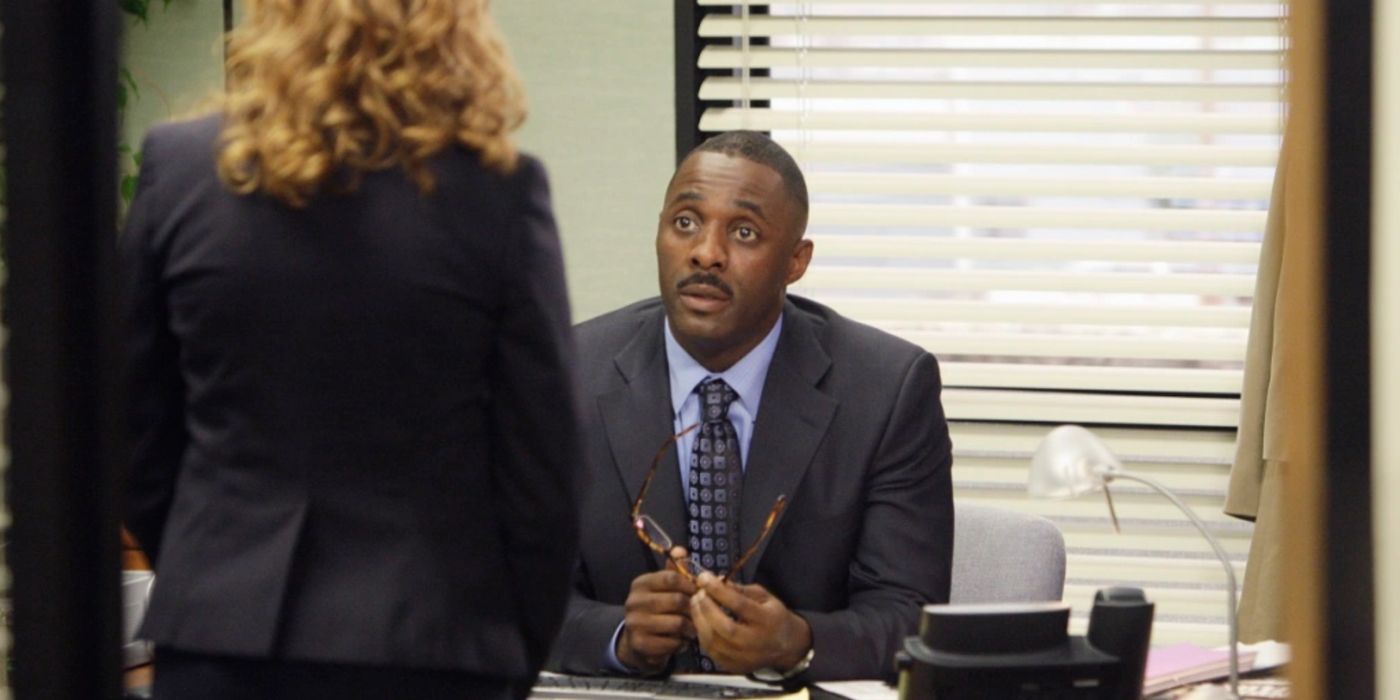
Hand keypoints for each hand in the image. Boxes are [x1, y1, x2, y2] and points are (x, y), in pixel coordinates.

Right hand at [616, 547, 697, 673]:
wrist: (638, 642)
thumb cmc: (658, 611)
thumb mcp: (664, 589)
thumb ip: (675, 571)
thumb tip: (680, 550)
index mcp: (641, 584)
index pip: (671, 578)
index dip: (691, 585)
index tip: (702, 592)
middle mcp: (634, 602)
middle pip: (677, 600)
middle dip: (694, 608)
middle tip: (702, 614)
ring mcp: (635, 623)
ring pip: (677, 623)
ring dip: (690, 628)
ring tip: (693, 628)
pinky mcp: (640, 644)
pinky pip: (672, 643)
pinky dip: (681, 643)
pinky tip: (681, 641)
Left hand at [690, 571, 811, 674]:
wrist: (786, 646)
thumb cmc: (773, 617)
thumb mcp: (764, 597)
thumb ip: (740, 589)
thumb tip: (715, 581)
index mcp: (767, 620)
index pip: (739, 604)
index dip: (718, 590)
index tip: (704, 578)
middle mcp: (756, 642)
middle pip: (725, 627)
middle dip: (706, 608)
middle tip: (698, 593)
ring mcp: (744, 657)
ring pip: (714, 642)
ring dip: (700, 620)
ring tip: (696, 605)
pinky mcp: (734, 666)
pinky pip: (711, 651)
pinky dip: (702, 634)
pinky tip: (701, 621)